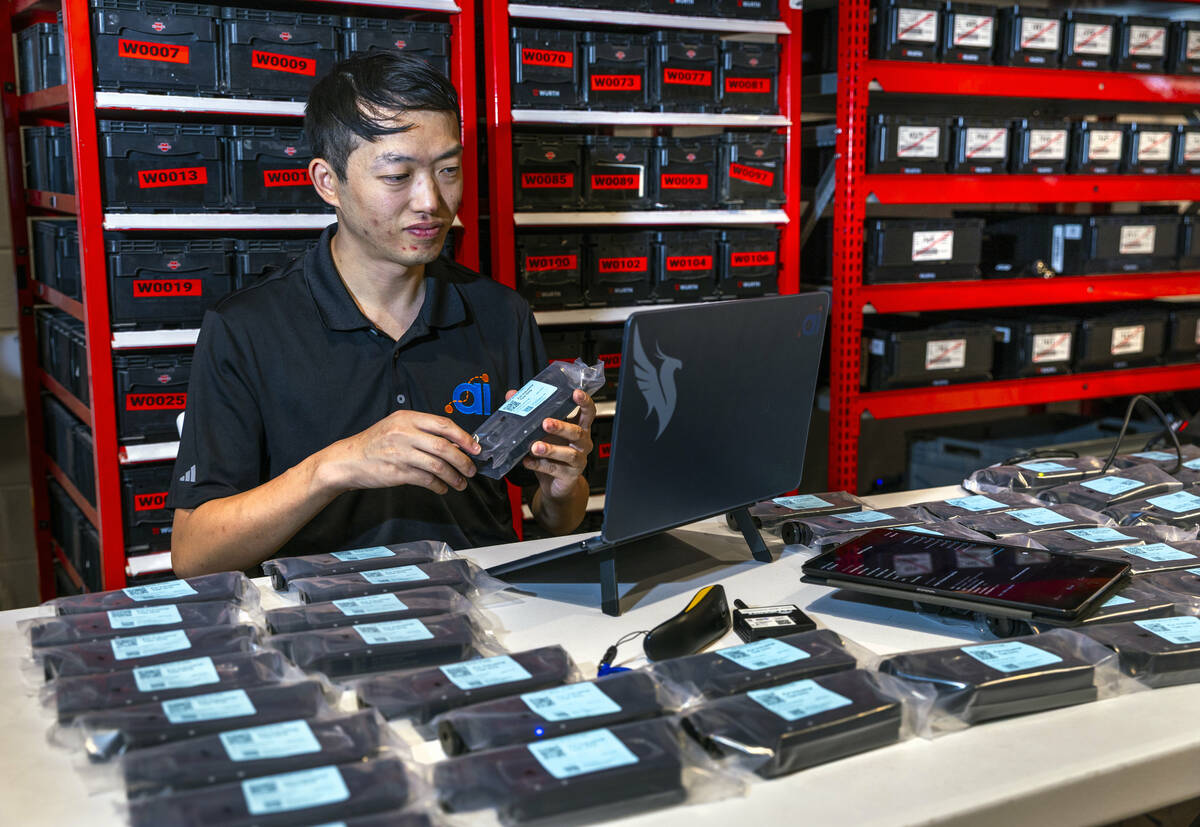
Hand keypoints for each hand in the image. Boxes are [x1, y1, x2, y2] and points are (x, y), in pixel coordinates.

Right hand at [318, 410, 480, 495]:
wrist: (348, 459)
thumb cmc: (375, 443)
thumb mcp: (397, 426)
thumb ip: (422, 431)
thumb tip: (454, 444)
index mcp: (408, 418)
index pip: (444, 425)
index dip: (463, 437)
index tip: (475, 448)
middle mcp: (405, 433)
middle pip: (445, 447)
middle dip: (463, 461)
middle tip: (471, 469)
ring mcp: (402, 453)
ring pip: (438, 466)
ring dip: (454, 477)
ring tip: (461, 483)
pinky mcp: (398, 472)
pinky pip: (426, 480)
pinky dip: (439, 486)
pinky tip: (443, 488)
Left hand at [515, 388, 594, 500]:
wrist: (556, 483)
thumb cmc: (553, 454)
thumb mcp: (543, 432)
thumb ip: (530, 413)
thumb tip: (512, 395)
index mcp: (579, 428)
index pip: (588, 412)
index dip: (584, 402)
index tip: (576, 393)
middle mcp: (582, 443)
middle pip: (577, 432)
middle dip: (561, 427)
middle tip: (546, 423)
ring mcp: (578, 460)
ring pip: (569, 453)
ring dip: (551, 449)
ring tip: (535, 447)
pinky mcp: (569, 475)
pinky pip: (554, 469)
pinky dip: (539, 465)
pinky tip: (528, 461)